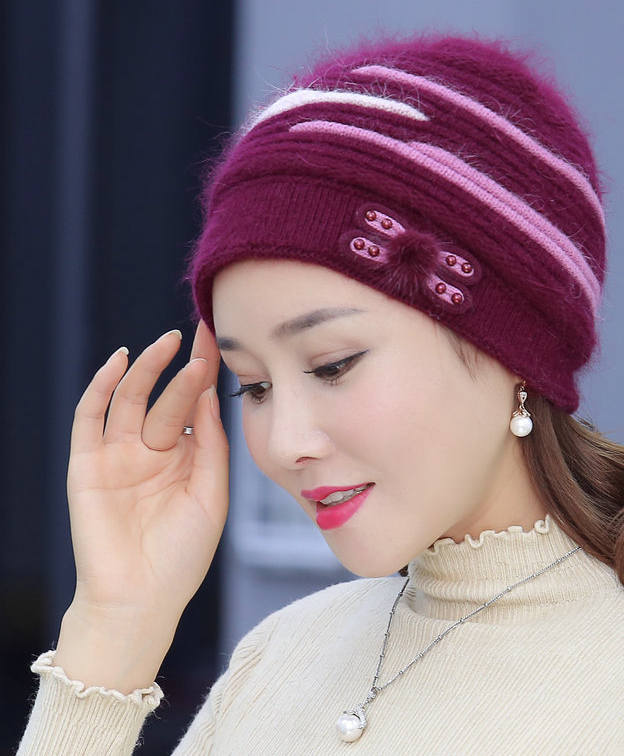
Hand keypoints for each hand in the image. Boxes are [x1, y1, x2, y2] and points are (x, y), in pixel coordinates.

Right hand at [53, 322, 228, 690]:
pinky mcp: (88, 465)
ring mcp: (119, 456)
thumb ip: (212, 444)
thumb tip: (210, 394)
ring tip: (169, 342)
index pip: (196, 405)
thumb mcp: (212, 494)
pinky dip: (101, 388)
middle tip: (203, 337)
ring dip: (148, 370)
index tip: (221, 341)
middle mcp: (153, 452)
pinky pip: (90, 418)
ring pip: (132, 400)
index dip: (207, 374)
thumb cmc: (183, 554)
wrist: (142, 600)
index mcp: (186, 459)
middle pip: (169, 398)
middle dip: (186, 368)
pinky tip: (119, 362)